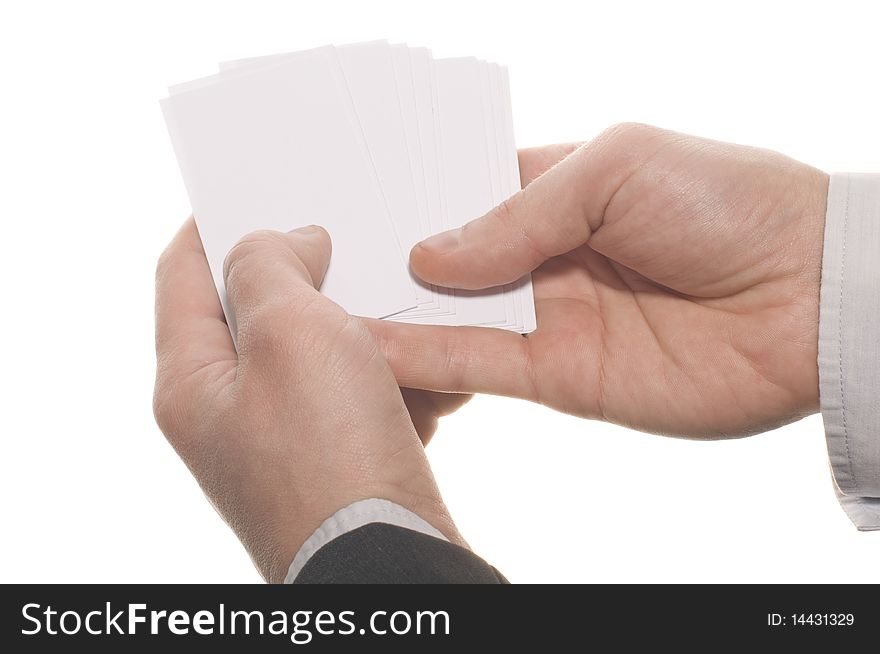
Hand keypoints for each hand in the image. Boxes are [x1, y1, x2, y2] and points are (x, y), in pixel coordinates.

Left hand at [153, 219, 462, 582]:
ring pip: (324, 351)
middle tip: (352, 234)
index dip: (216, 221)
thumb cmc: (329, 456)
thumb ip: (271, 267)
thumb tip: (288, 243)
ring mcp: (288, 436)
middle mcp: (232, 410)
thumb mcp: (289, 333)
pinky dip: (397, 376)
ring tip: (412, 304)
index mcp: (193, 380)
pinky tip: (436, 374)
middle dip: (312, 272)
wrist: (388, 561)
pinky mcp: (341, 456)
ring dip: (368, 326)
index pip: (182, 274)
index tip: (259, 186)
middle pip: (260, 311)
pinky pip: (365, 393)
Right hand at [369, 124, 828, 437]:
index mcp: (561, 193)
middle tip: (318, 261)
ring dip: (394, 315)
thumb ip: (518, 214)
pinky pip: (480, 366)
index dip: (413, 202)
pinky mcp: (561, 378)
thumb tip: (432, 254)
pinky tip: (373, 348)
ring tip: (324, 308)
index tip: (353, 204)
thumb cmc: (728, 202)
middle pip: (451, 264)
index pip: (466, 197)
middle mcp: (548, 258)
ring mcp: (551, 319)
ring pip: (454, 320)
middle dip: (391, 261)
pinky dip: (426, 358)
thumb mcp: (615, 167)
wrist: (809, 298)